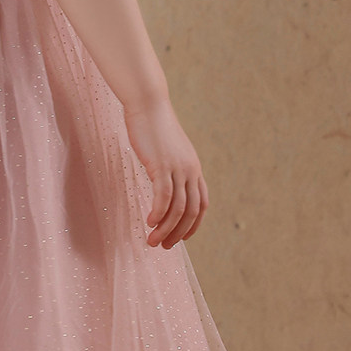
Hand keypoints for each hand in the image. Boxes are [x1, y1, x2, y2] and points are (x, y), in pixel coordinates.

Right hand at [122, 95, 208, 247]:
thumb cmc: (153, 126)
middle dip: (178, 233)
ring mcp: (177, 168)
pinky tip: (149, 222)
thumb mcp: (167, 150)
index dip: (194, 224)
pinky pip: (163, 196)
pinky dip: (158, 213)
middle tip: (163, 246)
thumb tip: (162, 180)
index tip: (182, 238)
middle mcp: (190, 170)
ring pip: (177, 208)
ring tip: (152, 241)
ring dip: (166, 229)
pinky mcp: (161, 165)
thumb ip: (170, 167)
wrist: (148, 104)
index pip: (202, 204)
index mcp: (194, 168)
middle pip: (191, 211)